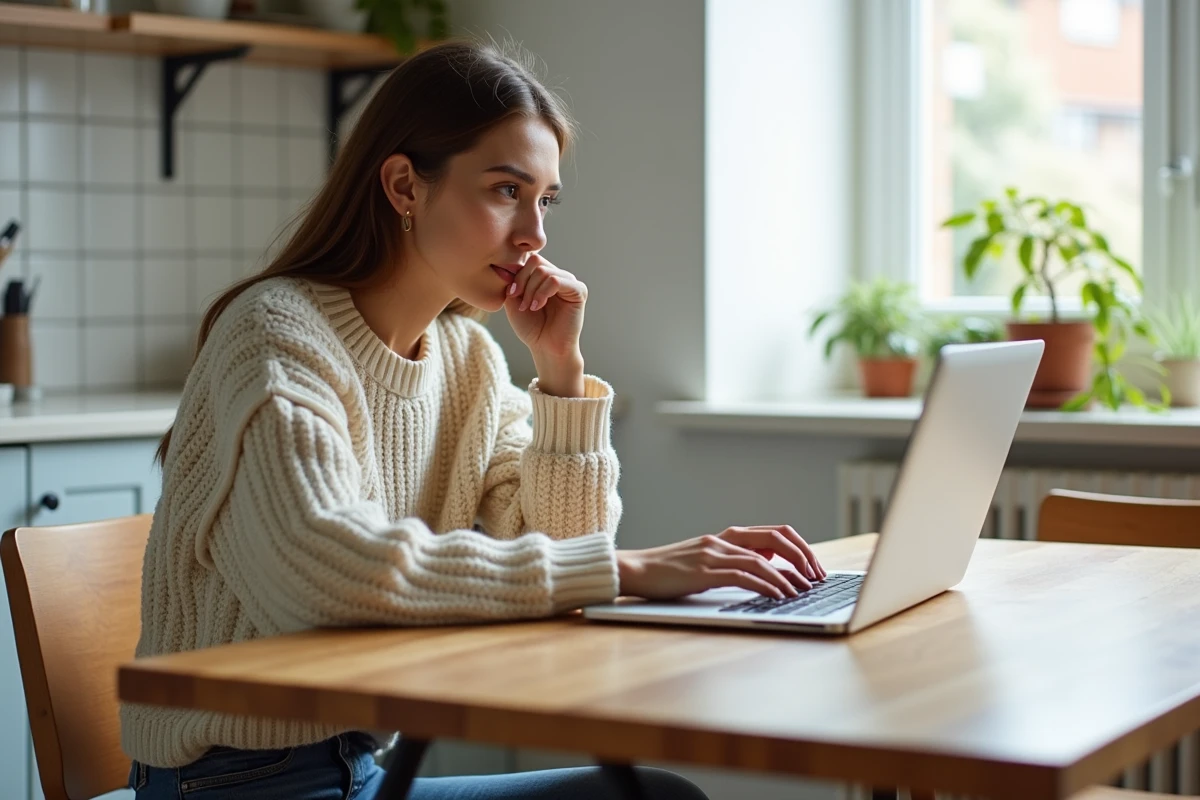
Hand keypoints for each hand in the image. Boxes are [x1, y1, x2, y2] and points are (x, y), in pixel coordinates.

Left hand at [503, 253, 586, 362]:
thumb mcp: (514, 301)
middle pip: (536, 262)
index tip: (510, 294)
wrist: (545, 348)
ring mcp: (569, 282)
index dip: (516, 274)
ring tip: (529, 307)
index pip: (529, 260)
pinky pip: (556, 280)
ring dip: (531, 290)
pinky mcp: (578, 291)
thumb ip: (512, 282)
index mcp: (544, 276)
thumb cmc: (531, 327)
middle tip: (520, 302)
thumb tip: (506, 266)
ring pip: (544, 271)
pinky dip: (543, 292)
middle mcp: (558, 275)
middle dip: (523, 281)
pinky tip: (538, 306)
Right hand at [615, 526, 826, 600]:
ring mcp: (713, 554)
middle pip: (775, 539)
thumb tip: (768, 565)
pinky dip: (765, 585)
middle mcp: (723, 540)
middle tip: (816, 577)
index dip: (799, 548)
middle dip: (801, 557)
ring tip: (803, 591)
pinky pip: (743, 575)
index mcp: (726, 537)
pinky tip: (778, 595)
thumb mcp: (707, 561)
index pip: (774, 533)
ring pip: (761, 559)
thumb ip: (735, 559)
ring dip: (787, 576)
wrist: (635, 570)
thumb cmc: (669, 571)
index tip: (813, 568)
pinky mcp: (703, 571)